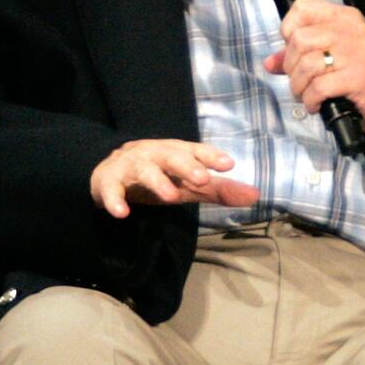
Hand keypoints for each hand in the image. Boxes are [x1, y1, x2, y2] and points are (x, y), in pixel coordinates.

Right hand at [90, 139, 259, 219]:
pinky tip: (122, 213)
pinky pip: (111, 189)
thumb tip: (256, 195)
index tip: (228, 165)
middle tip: (203, 179)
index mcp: (176, 152)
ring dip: (156, 181)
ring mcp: (130, 166)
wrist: (110, 172)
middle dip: (186, 165)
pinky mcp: (109, 181)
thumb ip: (219, 189)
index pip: (196, 151)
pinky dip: (115, 200)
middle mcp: (154, 154)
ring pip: (143, 169)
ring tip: (169, 196)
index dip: (211, 156)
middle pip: (171, 156)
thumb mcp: (188, 184)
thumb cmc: (158, 176)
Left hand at [264, 0, 364, 140]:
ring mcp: (357, 53)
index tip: (295, 53)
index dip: (289, 31)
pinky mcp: (359, 78)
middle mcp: (352, 30)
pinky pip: (318, 87)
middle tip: (300, 83)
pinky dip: (311, 100)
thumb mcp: (335, 59)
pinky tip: (317, 106)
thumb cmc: (364, 79)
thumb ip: (301, 56)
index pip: (302, 8)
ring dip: (299, 87)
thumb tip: (270, 63)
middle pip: (299, 39)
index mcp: (345, 18)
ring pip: (306, 64)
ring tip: (308, 96)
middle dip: (291, 67)